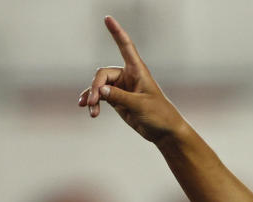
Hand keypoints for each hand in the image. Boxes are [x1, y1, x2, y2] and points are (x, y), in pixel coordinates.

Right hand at [79, 16, 184, 143]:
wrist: (164, 132)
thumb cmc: (159, 115)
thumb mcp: (139, 105)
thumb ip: (119, 97)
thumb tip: (99, 90)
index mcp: (137, 71)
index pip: (125, 47)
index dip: (117, 32)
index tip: (108, 18)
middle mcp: (127, 76)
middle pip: (103, 74)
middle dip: (95, 87)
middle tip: (93, 101)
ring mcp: (121, 88)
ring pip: (98, 86)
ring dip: (92, 96)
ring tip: (90, 110)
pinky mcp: (116, 99)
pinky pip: (99, 96)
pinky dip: (93, 101)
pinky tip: (88, 109)